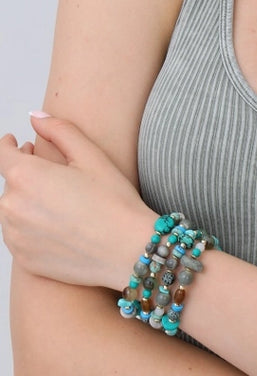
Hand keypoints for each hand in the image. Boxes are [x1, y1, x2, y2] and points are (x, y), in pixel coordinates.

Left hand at [0, 113, 155, 290]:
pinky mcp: (23, 258)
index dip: (8, 145)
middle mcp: (12, 207)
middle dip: (25, 173)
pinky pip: (18, 235)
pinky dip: (31, 226)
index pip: (2, 154)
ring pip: (13, 210)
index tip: (14, 142)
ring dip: (27, 201)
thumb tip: (35, 117)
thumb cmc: (113, 202)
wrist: (126, 251)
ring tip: (59, 201)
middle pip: (10, 183)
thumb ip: (58, 130)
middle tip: (51, 172)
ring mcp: (15, 236)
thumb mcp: (90, 155)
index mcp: (26, 176)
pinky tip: (58, 224)